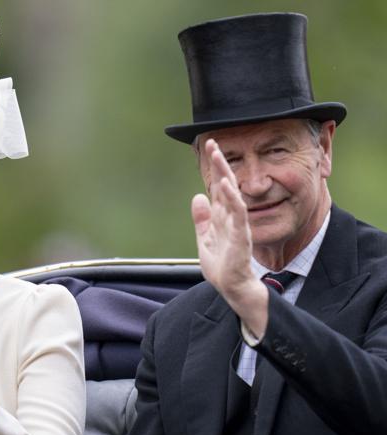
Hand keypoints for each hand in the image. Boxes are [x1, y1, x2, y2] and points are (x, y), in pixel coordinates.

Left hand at [192, 138, 267, 336]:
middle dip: (219, 164)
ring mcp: (237, 225)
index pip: (218, 187)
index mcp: (222, 216)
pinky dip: (232, 198)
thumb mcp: (205, 238)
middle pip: (226, 185)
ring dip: (225, 175)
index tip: (208, 147)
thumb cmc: (222, 266)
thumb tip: (198, 197)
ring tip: (218, 156)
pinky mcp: (241, 236)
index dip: (214, 168)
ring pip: (233, 194)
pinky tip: (226, 184)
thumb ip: (202, 219)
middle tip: (212, 143)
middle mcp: (231, 217)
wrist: (231, 287)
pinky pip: (238, 213)